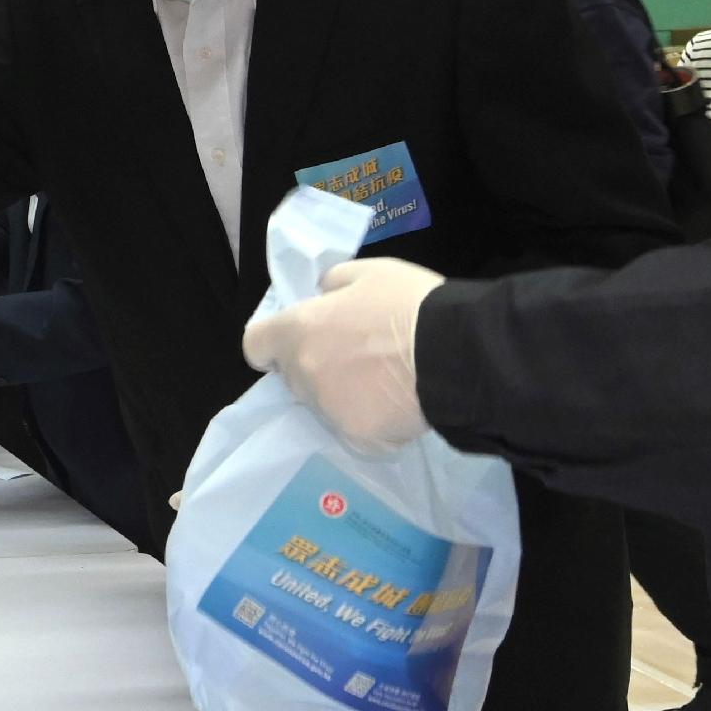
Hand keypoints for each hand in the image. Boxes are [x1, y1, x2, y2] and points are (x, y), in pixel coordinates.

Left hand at [237, 256, 445, 454]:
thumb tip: (322, 299)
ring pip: (322, 404)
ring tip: (380, 381)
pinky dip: (367, 419)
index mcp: (299, 331)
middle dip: (314, 364)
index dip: (272, 341)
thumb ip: (332, 285)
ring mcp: (329, 411)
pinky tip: (394, 405)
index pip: (255, 344)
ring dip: (340, 393)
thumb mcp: (367, 272)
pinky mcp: (357, 438)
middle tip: (353, 355)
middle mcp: (304, 375)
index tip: (295, 339)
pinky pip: (353, 428)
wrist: (455, 354)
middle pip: (293, 375)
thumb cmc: (408, 304)